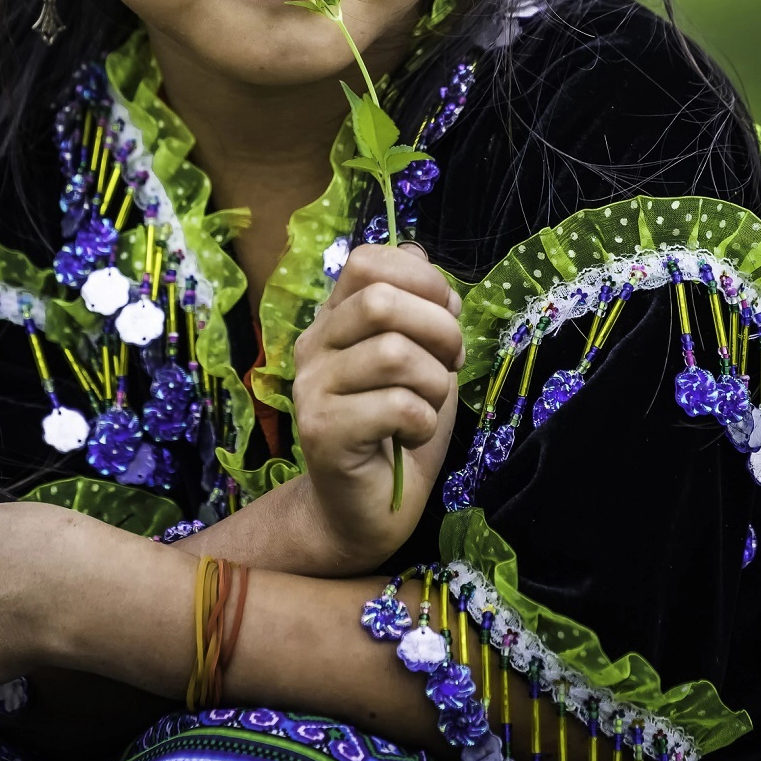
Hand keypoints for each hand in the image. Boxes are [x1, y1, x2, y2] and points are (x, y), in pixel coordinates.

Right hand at [291, 243, 462, 571]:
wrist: (363, 509)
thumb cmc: (396, 428)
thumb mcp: (419, 357)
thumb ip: (418, 307)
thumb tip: (417, 252)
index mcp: (334, 319)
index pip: (366, 261)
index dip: (420, 278)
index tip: (445, 315)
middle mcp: (314, 346)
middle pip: (379, 300)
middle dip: (437, 329)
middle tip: (448, 364)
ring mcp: (312, 389)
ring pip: (394, 354)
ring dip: (433, 384)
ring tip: (427, 407)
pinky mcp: (322, 433)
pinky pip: (396, 406)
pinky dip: (423, 423)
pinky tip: (409, 437)